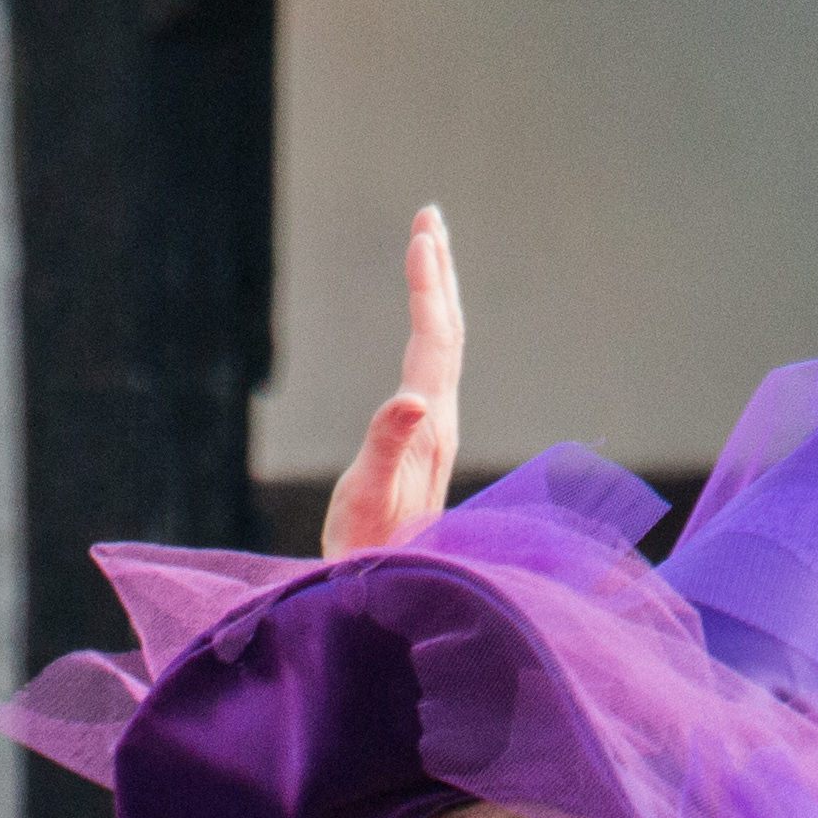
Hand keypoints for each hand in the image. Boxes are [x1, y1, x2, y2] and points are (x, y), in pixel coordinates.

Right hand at [319, 205, 465, 556]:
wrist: (384, 602)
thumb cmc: (369, 558)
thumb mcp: (369, 503)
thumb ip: (390, 448)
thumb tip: (415, 398)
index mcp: (430, 427)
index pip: (434, 339)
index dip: (428, 284)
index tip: (421, 232)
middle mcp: (439, 423)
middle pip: (447, 332)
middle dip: (438, 271)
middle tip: (428, 215)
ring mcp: (435, 434)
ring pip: (444, 349)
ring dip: (437, 295)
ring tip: (427, 250)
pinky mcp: (425, 447)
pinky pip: (432, 370)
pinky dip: (428, 331)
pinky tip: (423, 328)